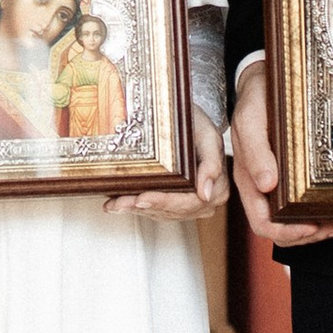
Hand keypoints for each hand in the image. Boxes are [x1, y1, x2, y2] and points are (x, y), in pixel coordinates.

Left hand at [108, 107, 226, 220]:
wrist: (192, 120)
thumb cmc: (199, 124)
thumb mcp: (208, 136)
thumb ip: (212, 164)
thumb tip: (206, 194)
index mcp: (217, 188)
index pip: (188, 203)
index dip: (164, 202)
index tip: (142, 199)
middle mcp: (204, 201)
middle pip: (171, 210)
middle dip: (143, 207)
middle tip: (120, 203)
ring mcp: (189, 204)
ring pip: (159, 212)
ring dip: (135, 208)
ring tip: (114, 203)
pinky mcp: (174, 202)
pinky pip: (154, 208)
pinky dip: (135, 205)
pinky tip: (117, 203)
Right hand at [229, 59, 332, 248]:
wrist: (262, 81)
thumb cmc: (256, 98)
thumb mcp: (251, 118)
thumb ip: (255, 150)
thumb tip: (266, 184)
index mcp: (246, 178)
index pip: (263, 222)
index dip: (288, 231)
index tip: (313, 225)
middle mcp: (260, 187)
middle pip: (281, 230)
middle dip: (310, 234)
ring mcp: (275, 184)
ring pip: (292, 223)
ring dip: (319, 229)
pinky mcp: (288, 177)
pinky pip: (300, 207)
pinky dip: (320, 215)